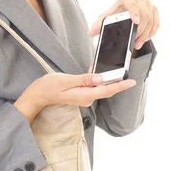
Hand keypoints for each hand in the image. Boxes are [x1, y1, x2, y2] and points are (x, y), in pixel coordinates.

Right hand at [14, 72, 135, 120]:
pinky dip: (99, 80)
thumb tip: (100, 79)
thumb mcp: (66, 80)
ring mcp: (84, 97)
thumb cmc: (49, 86)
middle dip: (118, 83)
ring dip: (109, 81)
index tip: (131, 82)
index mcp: (84, 95)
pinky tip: (100, 72)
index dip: (120, 86)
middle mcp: (86, 98)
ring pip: (101, 88)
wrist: (38, 95)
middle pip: (106, 90)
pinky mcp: (81, 94)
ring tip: (119, 72)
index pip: (106, 90)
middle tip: (130, 75)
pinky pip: (94, 87)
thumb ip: (84, 80)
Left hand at [87, 0, 159, 49]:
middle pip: (144, 14)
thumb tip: (91, 32)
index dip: (135, 12)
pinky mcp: (153, 10)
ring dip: (146, 33)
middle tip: (134, 40)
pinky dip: (152, 32)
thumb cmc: (115, 14)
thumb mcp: (106, 19)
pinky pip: (156, 22)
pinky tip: (146, 38)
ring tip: (138, 42)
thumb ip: (98, 25)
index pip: (132, 4)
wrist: (123, 13)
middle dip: (140, 30)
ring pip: (151, 19)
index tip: (135, 22)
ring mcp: (147, 4)